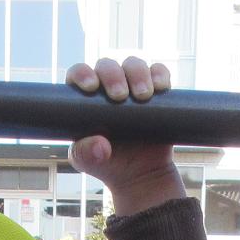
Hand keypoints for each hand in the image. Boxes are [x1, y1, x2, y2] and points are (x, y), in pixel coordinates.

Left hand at [66, 57, 184, 216]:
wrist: (140, 175)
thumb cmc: (107, 164)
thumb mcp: (88, 162)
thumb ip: (85, 154)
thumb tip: (101, 146)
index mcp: (85, 97)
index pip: (79, 73)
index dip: (82, 73)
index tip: (91, 87)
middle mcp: (107, 86)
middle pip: (108, 65)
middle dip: (113, 75)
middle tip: (119, 96)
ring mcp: (132, 86)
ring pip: (134, 65)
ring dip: (138, 73)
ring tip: (143, 96)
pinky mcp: (156, 92)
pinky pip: (159, 73)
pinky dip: (160, 75)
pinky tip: (161, 87)